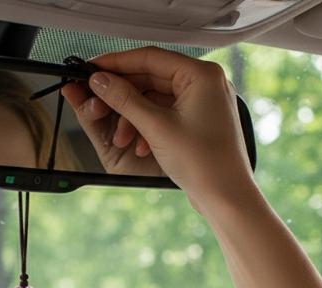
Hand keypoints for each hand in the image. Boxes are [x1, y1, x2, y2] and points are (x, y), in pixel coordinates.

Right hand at [63, 46, 255, 212]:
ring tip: (123, 137)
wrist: (226, 196)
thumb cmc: (205, 164)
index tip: (95, 68)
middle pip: (153, 78)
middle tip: (100, 99)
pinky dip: (150, 126)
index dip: (118, 63)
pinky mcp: (199, 122)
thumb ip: (125, 100)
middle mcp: (206, 83)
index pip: (150, 58)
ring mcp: (204, 103)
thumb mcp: (156, 128)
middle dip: (126, 96)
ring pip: (158, 99)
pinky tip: (141, 144)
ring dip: (136, 116)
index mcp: (202, 75)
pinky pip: (167, 114)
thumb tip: (102, 81)